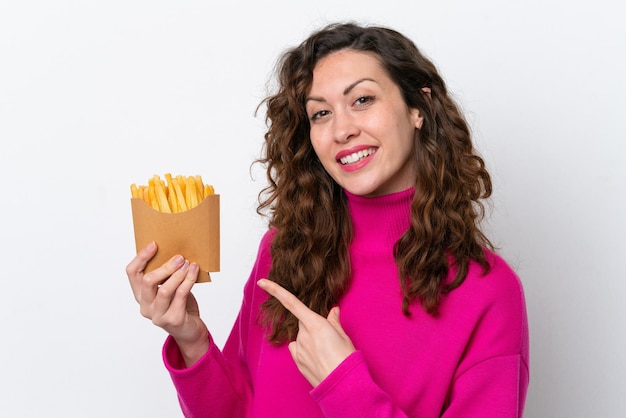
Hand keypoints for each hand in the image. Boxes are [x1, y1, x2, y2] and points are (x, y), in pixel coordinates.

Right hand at [126, 242, 208, 365]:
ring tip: (188, 263)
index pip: (132, 273)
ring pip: (164, 290)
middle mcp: (145, 306)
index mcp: (140, 295)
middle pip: (147, 281)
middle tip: (179, 257)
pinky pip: (180, 296)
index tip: (154, 244)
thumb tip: (175, 251)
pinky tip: (194, 272)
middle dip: (165, 266)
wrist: (190, 331)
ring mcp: (157, 315)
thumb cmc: (180, 305)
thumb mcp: (170, 287)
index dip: (141, 257)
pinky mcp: (173, 320)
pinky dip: (188, 281)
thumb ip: (167, 275)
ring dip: (178, 274)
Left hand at [257, 278, 355, 386]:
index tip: (262, 282)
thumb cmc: (346, 358)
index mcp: (315, 323)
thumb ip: (333, 321)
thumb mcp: (343, 335)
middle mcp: (303, 334)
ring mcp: (298, 348)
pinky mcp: (296, 361)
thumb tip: (333, 310)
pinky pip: (297, 349)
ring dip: (309, 340)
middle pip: (302, 322)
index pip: (291, 302)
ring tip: (325, 352)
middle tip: (328, 338)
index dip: (275, 290)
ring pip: (300, 337)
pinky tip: (317, 358)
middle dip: (312, 325)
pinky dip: (304, 350)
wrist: (342, 384)